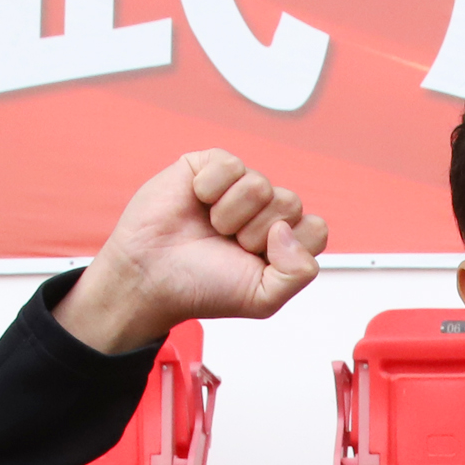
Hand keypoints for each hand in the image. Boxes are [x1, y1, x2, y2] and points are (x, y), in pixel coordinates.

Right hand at [58, 151, 327, 352]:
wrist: (149, 277)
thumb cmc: (201, 287)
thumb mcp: (261, 299)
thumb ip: (297, 273)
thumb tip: (286, 229)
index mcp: (282, 242)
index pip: (315, 229)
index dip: (288, 248)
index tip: (255, 261)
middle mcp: (264, 212)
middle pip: (291, 204)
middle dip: (255, 233)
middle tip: (226, 245)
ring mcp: (238, 188)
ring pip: (261, 185)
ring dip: (230, 214)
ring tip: (210, 227)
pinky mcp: (210, 166)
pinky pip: (230, 164)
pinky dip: (210, 188)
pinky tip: (196, 202)